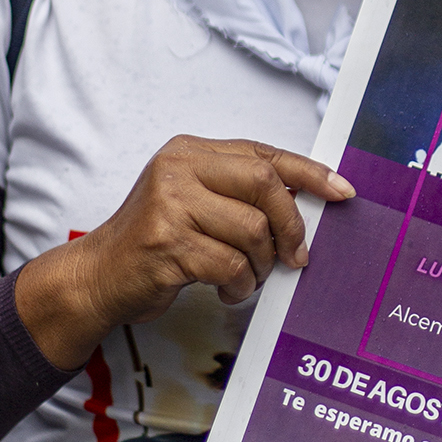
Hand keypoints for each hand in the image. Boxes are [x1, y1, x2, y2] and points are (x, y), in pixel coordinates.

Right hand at [15, 135, 353, 370]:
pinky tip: (227, 290)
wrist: (98, 275)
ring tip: (247, 277)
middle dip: (290, 225)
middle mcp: (178, 169)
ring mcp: (170, 205)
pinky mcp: (167, 244)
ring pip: (252, 231)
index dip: (309, 172)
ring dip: (261, 265)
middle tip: (295, 256)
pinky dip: (239, 285)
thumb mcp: (191, 200)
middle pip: (264, 184)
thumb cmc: (155, 241)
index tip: (343, 190)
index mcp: (190, 152)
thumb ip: (237, 193)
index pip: (263, 154)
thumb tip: (304, 201)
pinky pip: (230, 265)